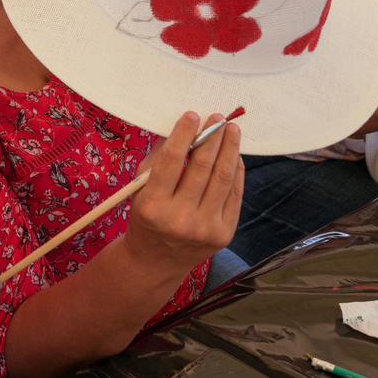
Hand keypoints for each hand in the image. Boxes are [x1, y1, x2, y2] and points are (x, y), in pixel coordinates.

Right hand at [123, 111, 243, 273]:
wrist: (156, 262)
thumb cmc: (147, 217)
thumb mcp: (141, 190)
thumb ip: (160, 160)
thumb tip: (186, 129)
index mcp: (153, 206)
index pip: (171, 161)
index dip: (184, 134)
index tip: (192, 115)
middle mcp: (180, 219)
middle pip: (202, 168)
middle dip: (212, 138)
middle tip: (218, 118)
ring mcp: (205, 229)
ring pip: (223, 179)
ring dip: (229, 149)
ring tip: (232, 130)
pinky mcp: (224, 234)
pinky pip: (234, 195)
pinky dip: (236, 171)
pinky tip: (234, 155)